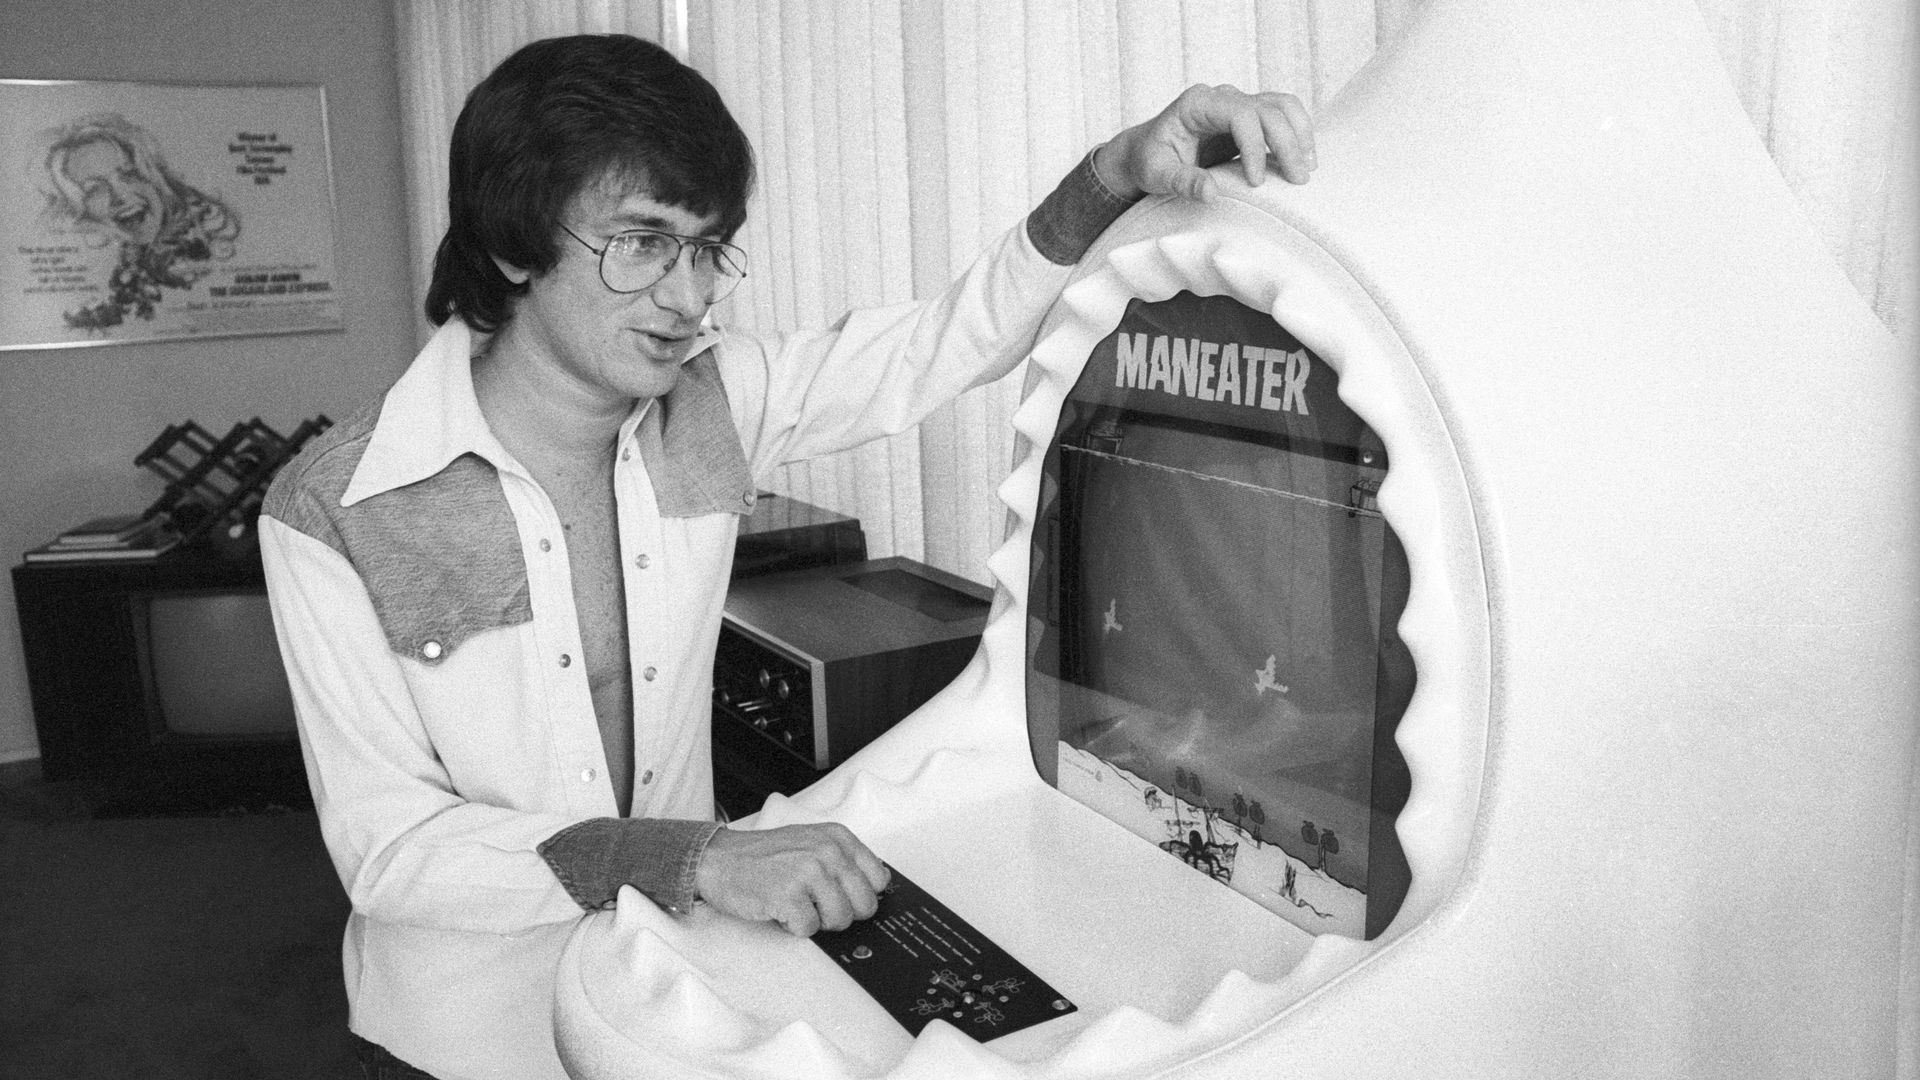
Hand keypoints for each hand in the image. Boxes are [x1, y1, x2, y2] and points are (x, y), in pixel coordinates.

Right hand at [693, 823, 890, 935]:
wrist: (719, 859)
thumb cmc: (764, 856)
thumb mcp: (811, 843)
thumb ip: (843, 860)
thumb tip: (874, 889)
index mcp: (837, 837)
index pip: (879, 880)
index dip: (861, 896)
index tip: (845, 898)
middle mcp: (827, 851)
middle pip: (865, 905)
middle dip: (841, 913)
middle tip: (815, 904)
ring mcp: (808, 872)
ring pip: (841, 920)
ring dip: (817, 922)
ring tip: (796, 904)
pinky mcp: (789, 895)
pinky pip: (809, 930)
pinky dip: (793, 927)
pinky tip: (780, 909)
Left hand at [1094, 84, 1316, 199]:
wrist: (1147, 152)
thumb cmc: (1149, 160)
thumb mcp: (1155, 174)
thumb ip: (1181, 181)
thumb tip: (1210, 192)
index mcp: (1197, 104)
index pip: (1240, 113)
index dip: (1254, 145)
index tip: (1256, 182)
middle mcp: (1221, 98)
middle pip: (1268, 109)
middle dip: (1287, 143)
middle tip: (1297, 179)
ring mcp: (1237, 105)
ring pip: (1282, 106)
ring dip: (1300, 134)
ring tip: (1307, 168)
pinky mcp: (1249, 119)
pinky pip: (1282, 116)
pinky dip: (1297, 134)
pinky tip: (1302, 160)